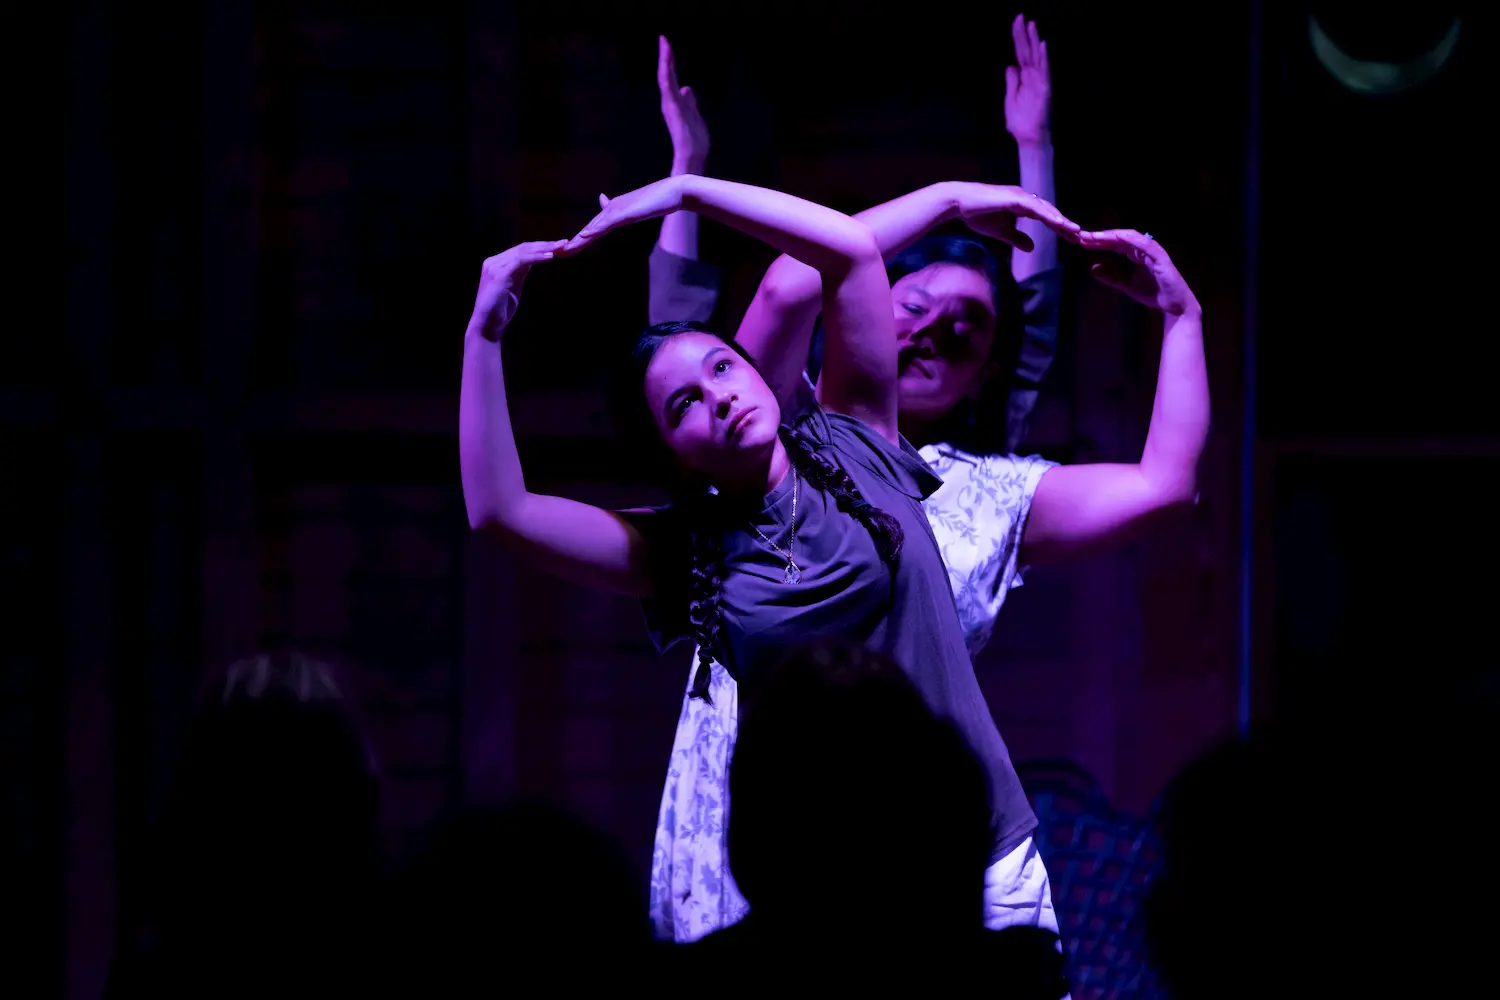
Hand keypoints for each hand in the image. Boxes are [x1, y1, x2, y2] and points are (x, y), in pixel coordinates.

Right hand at [468, 241, 567, 340]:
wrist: (487, 325)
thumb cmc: (500, 309)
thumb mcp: (513, 285)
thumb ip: (520, 272)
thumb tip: (532, 260)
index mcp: (496, 263)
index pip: (521, 249)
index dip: (540, 246)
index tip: (557, 246)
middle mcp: (493, 262)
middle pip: (523, 248)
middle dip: (545, 244)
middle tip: (563, 243)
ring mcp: (495, 267)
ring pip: (523, 252)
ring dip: (543, 249)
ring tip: (559, 247)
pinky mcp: (499, 274)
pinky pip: (521, 261)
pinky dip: (536, 258)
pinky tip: (549, 257)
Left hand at [563, 176, 686, 253]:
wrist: (674, 191)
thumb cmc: (660, 200)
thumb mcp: (638, 208)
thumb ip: (625, 210)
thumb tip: (608, 203)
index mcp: (614, 212)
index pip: (593, 229)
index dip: (580, 240)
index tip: (568, 249)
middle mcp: (611, 210)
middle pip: (588, 230)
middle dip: (572, 243)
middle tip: (556, 253)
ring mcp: (617, 210)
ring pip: (593, 228)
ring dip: (577, 240)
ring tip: (563, 250)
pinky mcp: (625, 212)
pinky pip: (606, 223)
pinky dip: (594, 230)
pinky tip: (583, 236)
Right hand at [658, 36, 708, 174]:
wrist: (691, 155)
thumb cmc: (694, 140)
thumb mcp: (695, 115)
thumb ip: (690, 102)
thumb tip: (688, 88)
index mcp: (675, 103)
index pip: (671, 80)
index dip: (670, 64)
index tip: (668, 48)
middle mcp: (670, 101)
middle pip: (668, 75)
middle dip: (666, 57)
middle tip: (663, 39)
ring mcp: (670, 102)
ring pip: (666, 76)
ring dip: (665, 58)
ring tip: (664, 42)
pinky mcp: (671, 104)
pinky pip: (667, 82)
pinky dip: (666, 68)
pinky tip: (667, 56)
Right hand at [951, 182, 1078, 250]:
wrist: (959, 204)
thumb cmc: (977, 215)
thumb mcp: (1001, 232)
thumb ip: (1017, 238)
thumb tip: (1032, 248)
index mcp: (1023, 205)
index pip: (1046, 217)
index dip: (1059, 228)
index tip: (1072, 239)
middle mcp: (1025, 198)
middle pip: (1050, 212)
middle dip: (1065, 225)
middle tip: (1080, 237)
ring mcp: (1020, 196)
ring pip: (1046, 209)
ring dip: (1061, 220)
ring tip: (1074, 231)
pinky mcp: (1014, 198)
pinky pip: (1035, 208)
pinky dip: (1047, 215)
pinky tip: (1058, 223)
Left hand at [1004, 15, 1050, 147]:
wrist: (1027, 138)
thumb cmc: (1019, 122)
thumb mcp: (1009, 99)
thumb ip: (1011, 82)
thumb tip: (1010, 66)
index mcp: (1022, 78)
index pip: (1020, 53)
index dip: (1018, 38)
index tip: (1016, 22)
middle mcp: (1032, 77)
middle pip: (1027, 51)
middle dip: (1024, 34)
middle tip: (1021, 17)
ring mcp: (1039, 82)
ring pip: (1037, 57)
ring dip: (1035, 41)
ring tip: (1032, 25)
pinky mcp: (1044, 90)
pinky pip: (1045, 72)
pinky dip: (1044, 59)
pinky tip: (1043, 46)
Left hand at [1080, 229, 1200, 316]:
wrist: (1173, 307)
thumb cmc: (1153, 294)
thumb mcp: (1126, 285)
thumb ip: (1111, 277)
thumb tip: (1093, 268)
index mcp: (1137, 254)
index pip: (1116, 244)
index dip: (1100, 242)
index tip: (1083, 242)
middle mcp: (1145, 249)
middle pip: (1120, 238)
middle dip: (1102, 236)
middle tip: (1084, 236)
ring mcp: (1153, 251)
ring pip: (1130, 238)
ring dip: (1112, 236)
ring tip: (1095, 237)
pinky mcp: (1160, 257)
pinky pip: (1145, 245)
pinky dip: (1131, 240)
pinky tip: (1116, 237)